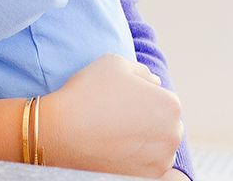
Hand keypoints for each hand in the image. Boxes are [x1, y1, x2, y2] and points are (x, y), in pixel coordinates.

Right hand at [40, 54, 182, 177]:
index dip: (142, 96)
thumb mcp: (115, 64)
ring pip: (158, 146)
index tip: (121, 100)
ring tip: (115, 134)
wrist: (60, 131)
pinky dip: (135, 158)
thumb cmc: (87, 92)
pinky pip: (147, 164)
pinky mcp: (147, 178)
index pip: (164, 98)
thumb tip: (155, 82)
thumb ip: (142, 71)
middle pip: (165, 124)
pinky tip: (114, 148)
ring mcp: (161, 160)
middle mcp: (173, 135)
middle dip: (148, 120)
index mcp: (170, 105)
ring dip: (144, 140)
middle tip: (119, 117)